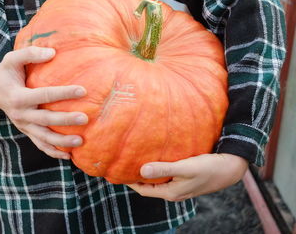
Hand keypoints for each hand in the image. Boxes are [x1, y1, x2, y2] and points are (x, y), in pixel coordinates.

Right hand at [0, 46, 87, 158]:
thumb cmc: (5, 73)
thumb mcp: (11, 58)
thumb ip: (30, 53)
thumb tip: (53, 52)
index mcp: (18, 97)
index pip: (44, 95)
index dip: (63, 93)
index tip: (83, 90)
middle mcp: (20, 114)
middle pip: (46, 120)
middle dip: (65, 120)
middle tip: (85, 118)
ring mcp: (23, 126)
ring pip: (43, 138)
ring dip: (62, 142)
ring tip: (80, 142)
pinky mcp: (26, 131)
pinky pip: (40, 145)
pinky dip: (53, 152)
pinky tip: (68, 156)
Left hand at [127, 153, 247, 200]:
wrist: (230, 168)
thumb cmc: (208, 168)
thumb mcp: (184, 168)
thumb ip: (163, 169)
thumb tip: (141, 170)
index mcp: (170, 192)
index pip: (143, 189)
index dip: (129, 181)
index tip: (117, 170)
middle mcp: (173, 192)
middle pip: (149, 186)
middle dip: (136, 176)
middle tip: (124, 162)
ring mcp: (180, 186)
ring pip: (158, 180)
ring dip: (148, 171)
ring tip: (136, 158)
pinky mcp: (185, 179)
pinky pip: (167, 175)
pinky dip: (159, 168)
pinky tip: (156, 157)